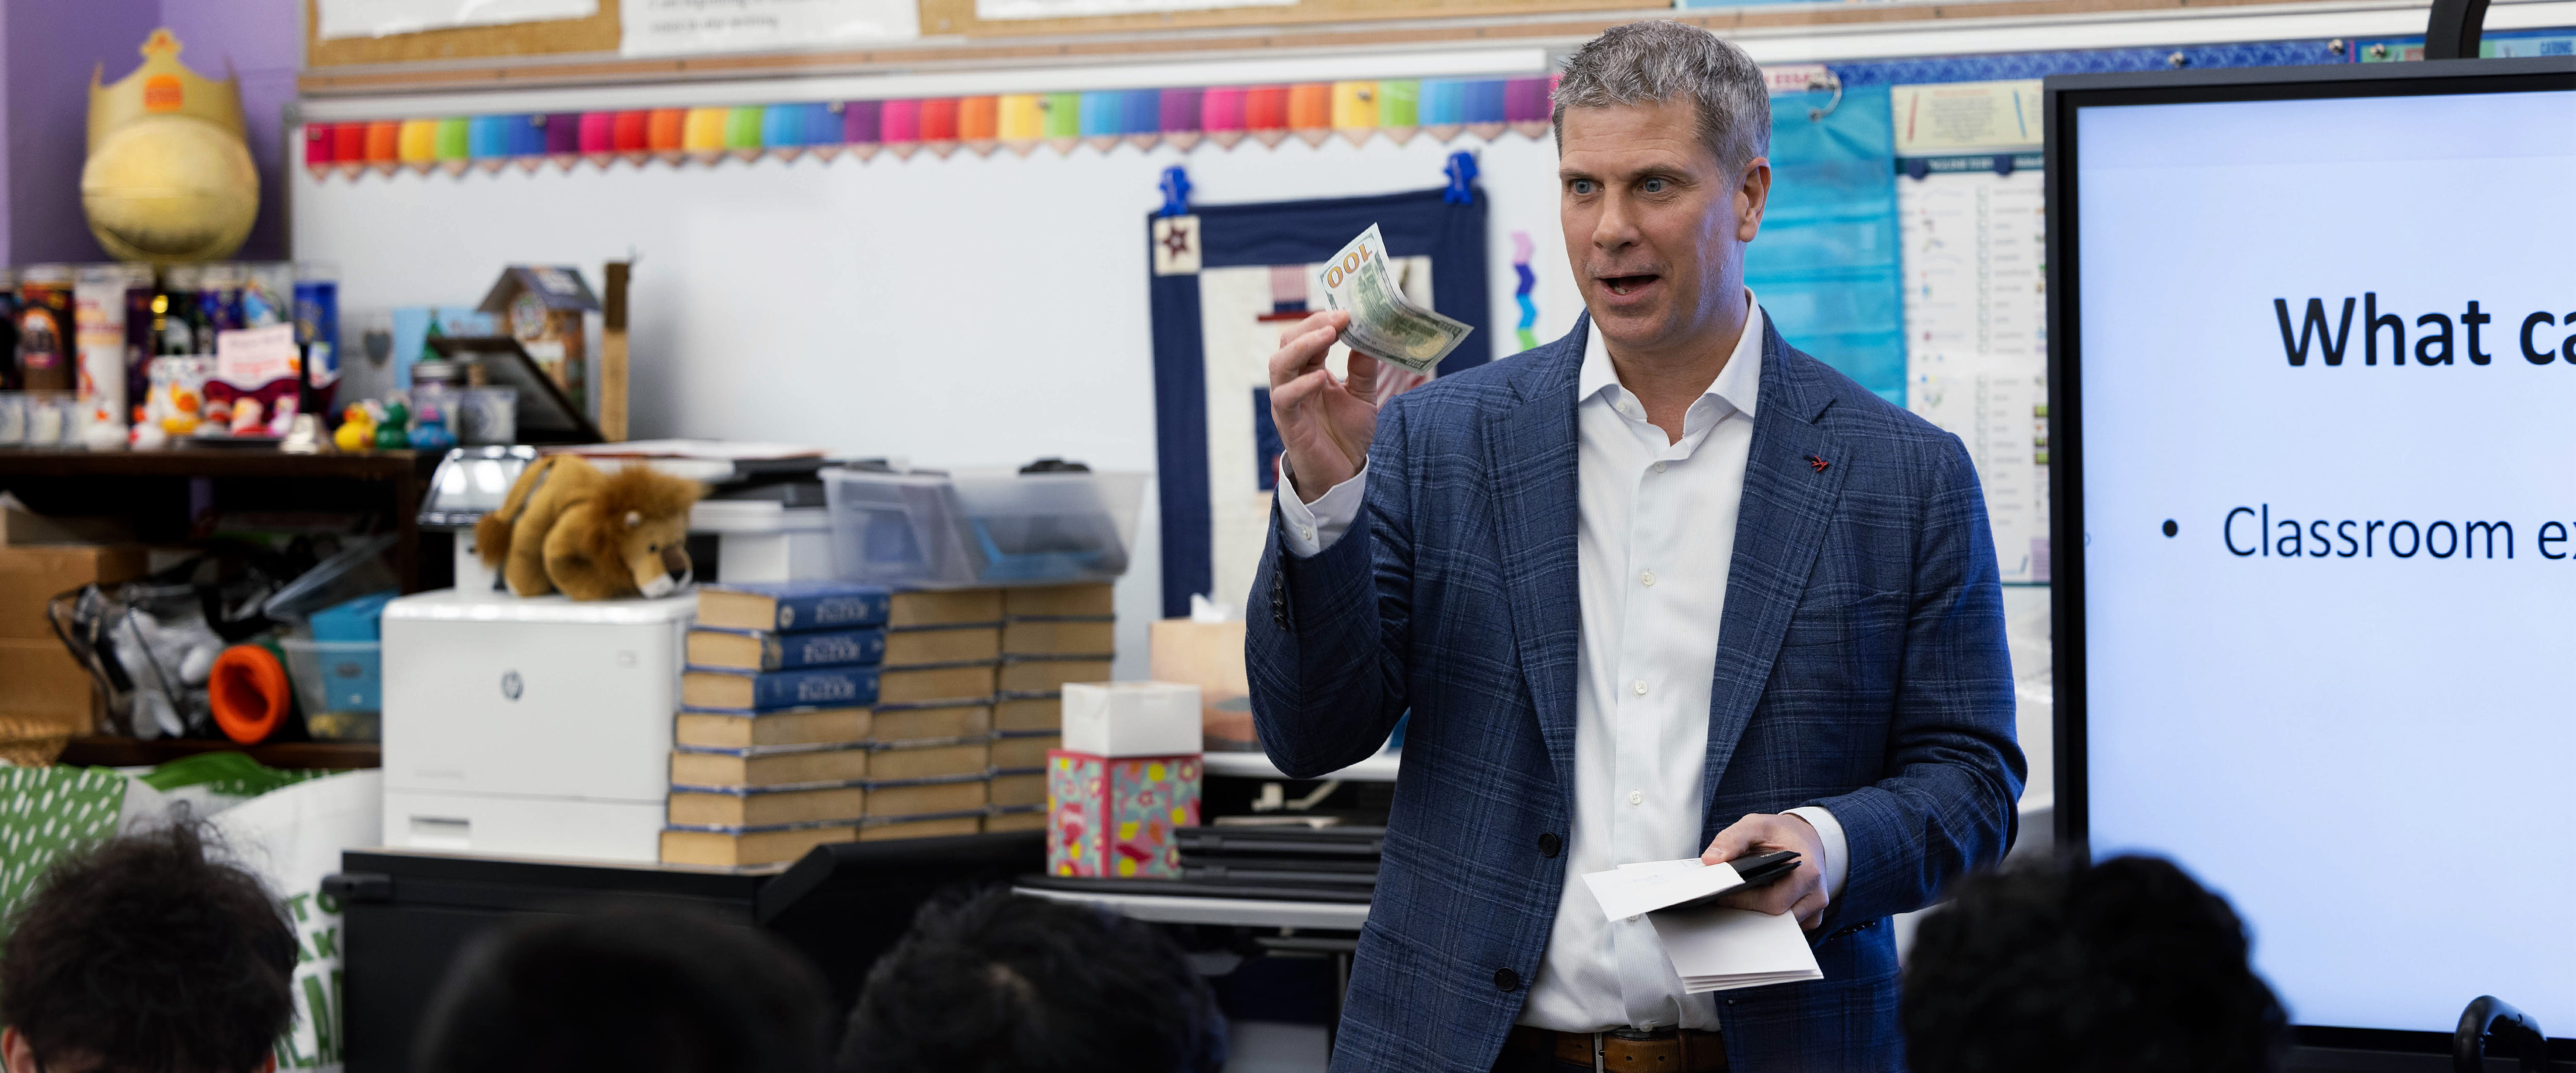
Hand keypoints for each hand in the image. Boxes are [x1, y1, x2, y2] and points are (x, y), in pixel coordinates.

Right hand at [1266, 310, 1382, 499]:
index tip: (1350, 311)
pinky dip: (1300, 385)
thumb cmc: (1347, 436)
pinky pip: (1284, 398)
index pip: (1309, 336)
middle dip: (1313, 325)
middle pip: (1289, 342)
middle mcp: (1294, 382)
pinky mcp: (1287, 423)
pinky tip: (1321, 378)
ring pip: (1279, 364)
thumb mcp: (1363, 396)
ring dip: (1303, 346)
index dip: (1326, 321)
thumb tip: (1370, 336)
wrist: (1342, 476)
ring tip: (1329, 335)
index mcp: (1310, 372)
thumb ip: (1363, 368)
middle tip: (1340, 318)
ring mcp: (1288, 401)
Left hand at [1703, 813, 1828, 930]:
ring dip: (1758, 915)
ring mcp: (1814, 910)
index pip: (1772, 902)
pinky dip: (1768, 918)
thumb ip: (1732, 839)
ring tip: (1741, 897)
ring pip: (1780, 925)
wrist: (1805, 837)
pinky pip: (1785, 926)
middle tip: (1726, 896)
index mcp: (1807, 873)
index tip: (1721, 894)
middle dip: (1747, 909)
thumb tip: (1711, 860)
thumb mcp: (1756, 825)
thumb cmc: (1782, 833)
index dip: (1743, 901)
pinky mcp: (1809, 917)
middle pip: (1775, 918)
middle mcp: (1815, 895)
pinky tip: (1755, 902)